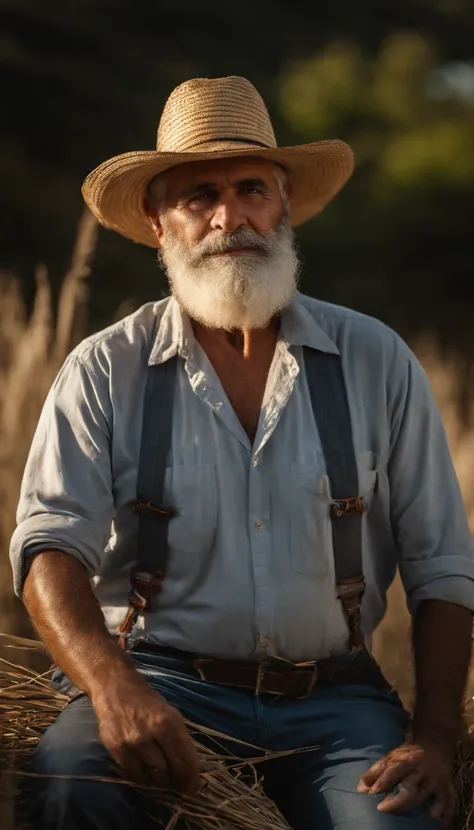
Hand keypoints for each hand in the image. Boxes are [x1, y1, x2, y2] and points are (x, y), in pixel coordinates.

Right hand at [92, 670, 200, 794]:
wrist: (115, 687)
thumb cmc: (147, 700)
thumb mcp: (170, 713)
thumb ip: (179, 738)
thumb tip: (190, 768)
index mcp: (169, 722)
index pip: (185, 759)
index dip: (192, 777)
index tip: (194, 787)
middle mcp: (151, 734)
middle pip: (170, 771)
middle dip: (177, 782)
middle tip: (180, 785)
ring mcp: (132, 743)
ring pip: (152, 777)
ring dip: (160, 781)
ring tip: (163, 777)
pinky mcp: (116, 750)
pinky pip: (134, 775)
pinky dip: (142, 777)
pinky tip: (146, 772)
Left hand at [357, 741, 454, 827]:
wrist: (436, 744)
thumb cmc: (409, 754)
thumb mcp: (392, 757)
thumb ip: (377, 771)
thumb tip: (360, 789)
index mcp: (407, 760)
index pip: (394, 770)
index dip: (383, 780)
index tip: (371, 792)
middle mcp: (422, 771)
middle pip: (410, 786)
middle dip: (397, 800)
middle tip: (382, 809)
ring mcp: (436, 780)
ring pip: (426, 796)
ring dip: (416, 808)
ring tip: (408, 822)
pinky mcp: (447, 788)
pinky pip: (448, 803)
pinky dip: (444, 814)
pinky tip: (437, 824)